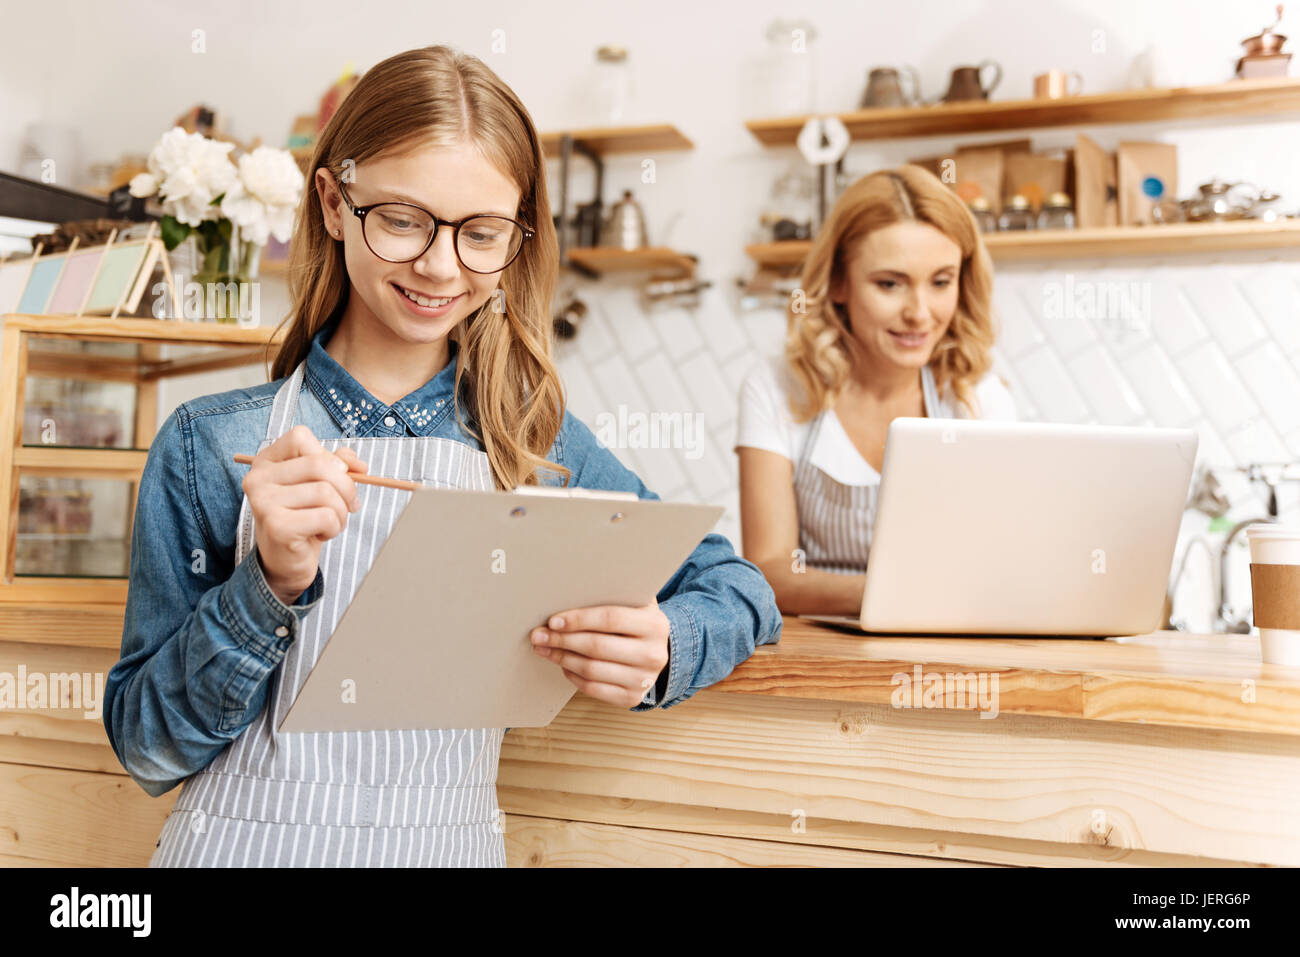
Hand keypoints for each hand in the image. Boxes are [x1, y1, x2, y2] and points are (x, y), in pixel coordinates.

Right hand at [242, 424, 369, 603]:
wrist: (286, 561)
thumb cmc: (303, 518)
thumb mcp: (318, 484)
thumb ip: (337, 463)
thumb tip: (358, 464)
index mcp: (266, 461)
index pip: (300, 437)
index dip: (328, 454)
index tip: (341, 474)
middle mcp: (258, 478)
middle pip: (320, 464)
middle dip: (347, 487)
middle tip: (349, 505)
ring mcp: (263, 502)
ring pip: (326, 492)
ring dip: (340, 511)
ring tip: (330, 522)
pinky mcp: (276, 526)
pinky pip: (325, 516)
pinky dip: (334, 527)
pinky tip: (321, 534)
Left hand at [530, 600, 669, 707]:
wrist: (659, 651)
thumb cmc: (637, 623)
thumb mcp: (634, 604)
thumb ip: (610, 596)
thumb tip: (567, 593)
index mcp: (654, 625)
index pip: (610, 619)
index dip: (578, 619)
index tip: (553, 621)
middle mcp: (653, 654)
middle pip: (597, 646)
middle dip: (562, 640)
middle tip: (539, 635)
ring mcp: (644, 679)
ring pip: (591, 670)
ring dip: (561, 659)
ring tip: (545, 649)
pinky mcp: (632, 697)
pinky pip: (593, 688)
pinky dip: (572, 676)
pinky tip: (563, 665)